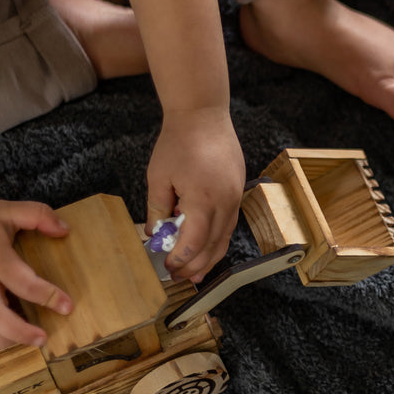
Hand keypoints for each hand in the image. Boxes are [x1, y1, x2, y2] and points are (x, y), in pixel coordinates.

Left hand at [145, 107, 244, 282]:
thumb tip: (155, 235)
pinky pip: (230, 223)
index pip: (194, 242)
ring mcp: (236, 196)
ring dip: (210, 258)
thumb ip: (157, 210)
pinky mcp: (239, 191)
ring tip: (196, 273)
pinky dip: (218, 239)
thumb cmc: (178, 142)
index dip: (181, 259)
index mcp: (203, 198)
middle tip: (180, 278)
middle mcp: (226, 201)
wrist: (203, 115)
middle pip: (214, 246)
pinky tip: (207, 247)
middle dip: (196, 266)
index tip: (168, 267)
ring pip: (226, 237)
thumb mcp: (158, 177)